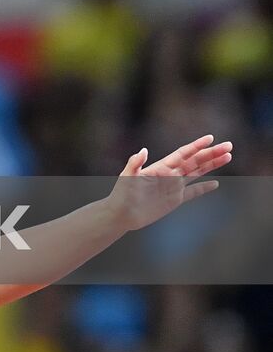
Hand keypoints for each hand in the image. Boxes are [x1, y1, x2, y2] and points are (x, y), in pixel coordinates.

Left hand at [103, 134, 232, 232]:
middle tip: (229, 145)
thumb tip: (143, 150)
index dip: (196, 146)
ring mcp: (173, 186)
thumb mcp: (127, 176)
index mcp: (160, 167)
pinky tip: (215, 183)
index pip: (183, 153)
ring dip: (212, 165)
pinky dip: (204, 188)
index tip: (210, 138)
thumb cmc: (122, 194)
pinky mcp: (174, 200)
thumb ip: (135, 163)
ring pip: (197, 173)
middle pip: (195, 161)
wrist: (122, 213)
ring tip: (228, 157)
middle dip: (211, 153)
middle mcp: (169, 174)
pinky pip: (193, 192)